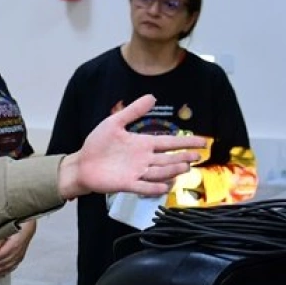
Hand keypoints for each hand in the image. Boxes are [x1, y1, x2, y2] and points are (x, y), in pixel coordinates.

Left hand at [0, 219, 36, 278]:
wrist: (27, 230)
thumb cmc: (16, 228)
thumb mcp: (6, 231)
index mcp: (14, 245)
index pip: (1, 254)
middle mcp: (17, 252)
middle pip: (3, 262)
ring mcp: (19, 257)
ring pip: (6, 267)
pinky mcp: (19, 259)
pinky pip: (11, 268)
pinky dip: (3, 272)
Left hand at [58, 94, 206, 199]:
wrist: (82, 163)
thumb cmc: (98, 144)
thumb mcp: (114, 123)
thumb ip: (133, 111)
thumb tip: (152, 96)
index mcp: (142, 144)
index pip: (169, 142)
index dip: (186, 141)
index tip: (203, 141)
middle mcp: (144, 159)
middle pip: (168, 158)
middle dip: (183, 157)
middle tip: (197, 156)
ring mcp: (137, 172)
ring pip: (160, 172)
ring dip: (172, 170)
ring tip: (185, 166)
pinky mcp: (127, 184)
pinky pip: (144, 187)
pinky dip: (154, 187)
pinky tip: (165, 186)